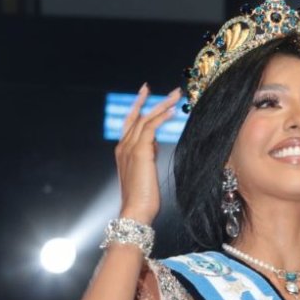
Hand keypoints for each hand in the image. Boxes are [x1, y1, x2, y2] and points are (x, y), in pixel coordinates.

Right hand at [115, 84, 180, 223]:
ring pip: (145, 118)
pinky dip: (162, 117)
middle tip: (165, 89)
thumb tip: (153, 144)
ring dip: (162, 105)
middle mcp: (123, 146)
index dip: (139, 107)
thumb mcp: (144, 171)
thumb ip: (146, 155)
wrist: (135, 210)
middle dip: (150, 100)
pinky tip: (173, 110)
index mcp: (123, 150)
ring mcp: (130, 148)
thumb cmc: (143, 197)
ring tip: (176, 95)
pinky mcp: (140, 152)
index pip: (130, 123)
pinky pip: (151, 128)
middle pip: (137, 116)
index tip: (147, 94)